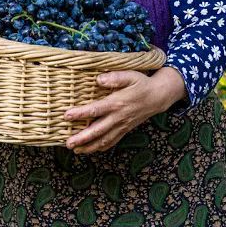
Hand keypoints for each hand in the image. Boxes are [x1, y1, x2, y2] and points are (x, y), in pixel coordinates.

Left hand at [63, 67, 186, 153]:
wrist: (158, 96)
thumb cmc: (141, 84)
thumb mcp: (130, 76)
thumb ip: (115, 77)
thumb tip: (99, 79)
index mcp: (117, 103)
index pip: (96, 110)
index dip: (81, 113)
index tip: (66, 116)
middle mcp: (118, 117)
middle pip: (98, 130)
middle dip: (83, 138)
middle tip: (68, 144)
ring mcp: (122, 125)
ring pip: (105, 140)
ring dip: (90, 146)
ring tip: (76, 150)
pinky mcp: (126, 129)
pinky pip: (113, 141)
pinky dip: (102, 147)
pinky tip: (92, 150)